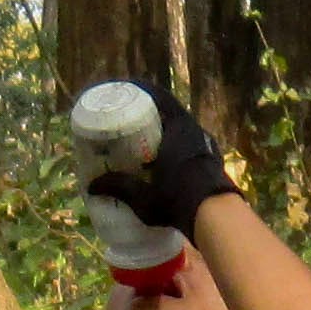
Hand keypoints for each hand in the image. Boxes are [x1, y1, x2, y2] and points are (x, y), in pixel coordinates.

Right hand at [83, 76, 234, 229]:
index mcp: (178, 129)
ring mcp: (207, 146)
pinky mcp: (214, 162)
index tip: (124, 91)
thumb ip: (118, 188)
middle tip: (128, 118)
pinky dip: (177, 144)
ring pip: (182, 129)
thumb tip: (91, 186)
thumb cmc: (179, 201)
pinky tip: (166, 157)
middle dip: (149, 112)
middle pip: (170, 111)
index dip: (142, 90)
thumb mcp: (143, 197)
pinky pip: (191, 144)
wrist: (219, 219)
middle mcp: (195, 131)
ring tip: (145, 138)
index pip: (160, 97)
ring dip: (165, 129)